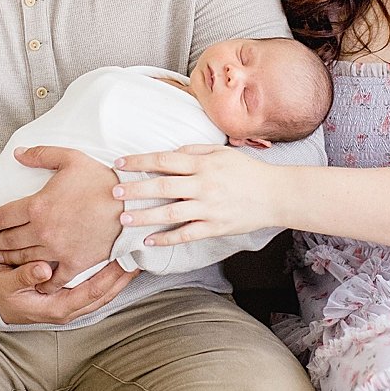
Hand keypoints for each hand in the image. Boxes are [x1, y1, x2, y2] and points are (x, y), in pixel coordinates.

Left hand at [0, 146, 122, 292]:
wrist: (132, 204)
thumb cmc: (103, 180)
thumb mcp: (71, 159)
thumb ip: (41, 155)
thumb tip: (18, 153)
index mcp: (37, 206)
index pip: (1, 217)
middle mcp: (42, 231)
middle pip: (8, 241)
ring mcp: (58, 250)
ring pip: (25, 259)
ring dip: (11, 260)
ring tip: (5, 258)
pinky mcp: (75, 263)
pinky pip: (53, 278)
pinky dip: (42, 280)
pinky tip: (37, 277)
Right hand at [0, 260, 136, 324]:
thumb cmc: (2, 292)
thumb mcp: (7, 284)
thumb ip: (25, 277)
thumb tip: (44, 270)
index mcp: (57, 308)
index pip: (92, 292)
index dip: (111, 276)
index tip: (124, 259)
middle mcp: (68, 310)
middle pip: (106, 294)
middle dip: (123, 277)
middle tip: (139, 255)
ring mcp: (71, 305)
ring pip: (104, 294)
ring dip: (120, 278)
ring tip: (135, 258)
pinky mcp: (71, 297)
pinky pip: (96, 290)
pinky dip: (110, 278)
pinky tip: (118, 264)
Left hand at [111, 144, 284, 245]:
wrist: (275, 194)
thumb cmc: (246, 170)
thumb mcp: (221, 152)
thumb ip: (194, 150)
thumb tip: (169, 151)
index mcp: (203, 164)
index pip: (164, 160)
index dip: (139, 161)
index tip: (118, 163)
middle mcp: (203, 185)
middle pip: (163, 186)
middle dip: (136, 189)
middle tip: (114, 192)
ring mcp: (209, 208)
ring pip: (171, 213)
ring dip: (145, 216)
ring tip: (124, 219)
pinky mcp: (215, 227)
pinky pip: (186, 234)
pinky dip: (166, 239)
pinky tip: (149, 240)